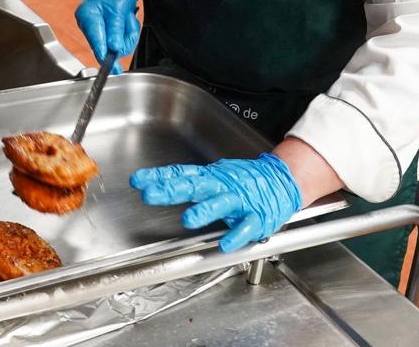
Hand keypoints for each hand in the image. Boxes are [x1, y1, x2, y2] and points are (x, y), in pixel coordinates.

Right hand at [75, 0, 140, 74]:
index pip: (96, 42)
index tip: (113, 70)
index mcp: (88, 16)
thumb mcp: (119, 8)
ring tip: (127, 18)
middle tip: (130, 22)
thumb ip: (116, 29)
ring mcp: (94, 27)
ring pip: (114, 44)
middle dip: (123, 37)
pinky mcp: (102, 29)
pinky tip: (125, 20)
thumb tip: (114, 48)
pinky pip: (116, 39)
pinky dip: (125, 32)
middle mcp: (88, 23)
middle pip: (106, 46)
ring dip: (126, 33)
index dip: (105, 56)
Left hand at [129, 154, 301, 251]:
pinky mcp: (256, 215)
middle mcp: (221, 185)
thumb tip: (158, 182)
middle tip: (151, 195)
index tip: (137, 181)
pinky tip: (225, 243)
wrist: (281, 180)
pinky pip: (246, 226)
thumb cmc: (243, 181)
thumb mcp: (213, 175)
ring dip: (205, 211)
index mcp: (209, 177)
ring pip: (220, 203)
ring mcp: (239, 200)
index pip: (180, 175)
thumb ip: (187, 181)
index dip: (158, 177)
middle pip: (194, 186)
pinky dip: (236, 234)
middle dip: (172, 191)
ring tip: (189, 219)